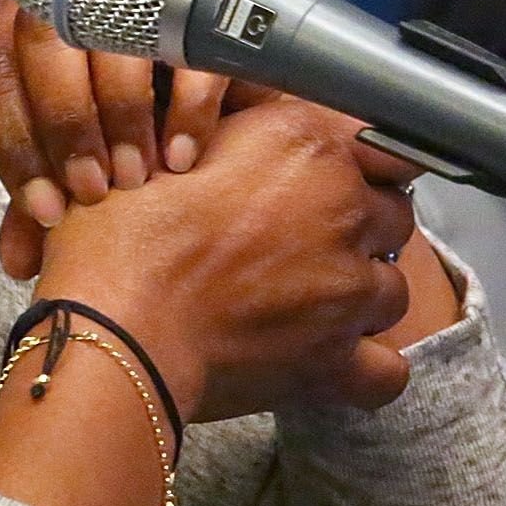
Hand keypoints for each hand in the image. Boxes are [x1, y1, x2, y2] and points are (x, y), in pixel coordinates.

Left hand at [0, 0, 264, 279]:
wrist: (189, 18)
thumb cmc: (107, 97)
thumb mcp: (73, 139)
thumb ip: (46, 190)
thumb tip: (16, 264)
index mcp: (17, 21)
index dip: (14, 147)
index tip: (49, 213)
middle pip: (44, 44)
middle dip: (68, 127)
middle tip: (96, 193)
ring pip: (111, 36)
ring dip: (123, 116)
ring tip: (142, 178)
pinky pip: (186, 40)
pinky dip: (185, 104)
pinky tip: (185, 156)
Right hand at [29, 95, 421, 421]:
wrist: (113, 325)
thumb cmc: (121, 237)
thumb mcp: (168, 146)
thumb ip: (236, 133)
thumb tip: (253, 136)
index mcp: (304, 144)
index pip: (383, 144)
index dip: (360, 163)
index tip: (334, 177)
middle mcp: (342, 209)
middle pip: (391, 215)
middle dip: (356, 227)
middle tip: (300, 241)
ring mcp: (347, 289)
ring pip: (392, 288)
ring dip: (358, 293)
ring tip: (305, 300)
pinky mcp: (335, 360)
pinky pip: (388, 371)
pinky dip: (367, 367)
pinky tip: (332, 356)